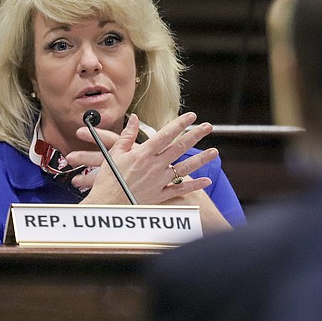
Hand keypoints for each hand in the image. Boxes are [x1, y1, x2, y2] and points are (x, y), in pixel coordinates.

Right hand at [68, 112, 218, 204]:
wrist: (107, 204)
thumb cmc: (109, 179)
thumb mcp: (114, 153)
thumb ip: (127, 135)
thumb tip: (134, 118)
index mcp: (143, 154)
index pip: (166, 134)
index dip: (180, 124)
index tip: (191, 116)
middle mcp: (154, 166)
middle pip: (179, 148)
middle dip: (195, 135)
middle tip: (207, 127)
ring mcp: (159, 181)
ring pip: (185, 168)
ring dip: (201, 159)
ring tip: (214, 152)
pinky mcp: (160, 195)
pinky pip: (180, 189)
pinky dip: (194, 186)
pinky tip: (206, 181)